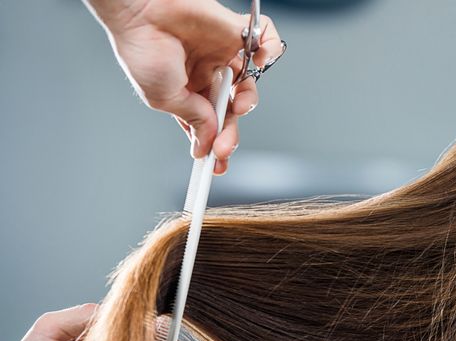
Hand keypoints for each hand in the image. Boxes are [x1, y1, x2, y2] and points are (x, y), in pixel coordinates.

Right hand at [84, 0, 285, 174]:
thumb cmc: (142, 49)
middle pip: (230, 109)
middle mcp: (206, 73)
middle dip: (231, 132)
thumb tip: (209, 141)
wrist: (140, 11)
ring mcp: (222, 53)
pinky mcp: (234, 30)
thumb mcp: (165, 98)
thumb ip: (194, 118)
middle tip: (225, 147)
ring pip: (249, 84)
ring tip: (237, 106)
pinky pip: (265, 39)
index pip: (209, 122)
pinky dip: (271, 49)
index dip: (215, 143)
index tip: (218, 165)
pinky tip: (260, 61)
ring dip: (248, 100)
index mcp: (187, 91)